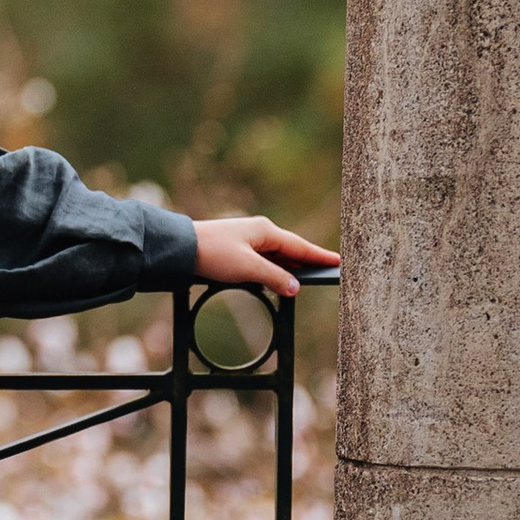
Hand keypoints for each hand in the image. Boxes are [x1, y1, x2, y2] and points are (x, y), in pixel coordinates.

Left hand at [190, 215, 337, 300]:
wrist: (180, 248)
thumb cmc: (214, 253)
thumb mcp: (248, 269)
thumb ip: (275, 278)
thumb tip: (295, 288)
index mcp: (266, 232)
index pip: (300, 247)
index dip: (320, 256)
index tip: (339, 262)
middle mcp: (260, 233)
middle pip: (291, 252)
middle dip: (308, 263)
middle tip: (329, 271)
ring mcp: (248, 241)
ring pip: (277, 258)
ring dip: (290, 269)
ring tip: (310, 278)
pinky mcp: (237, 251)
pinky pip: (264, 262)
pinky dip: (273, 271)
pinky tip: (278, 280)